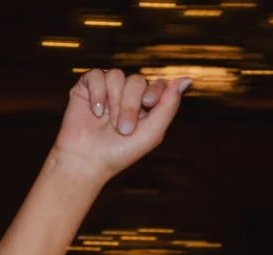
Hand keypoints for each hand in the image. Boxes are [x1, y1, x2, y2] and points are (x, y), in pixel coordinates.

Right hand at [51, 68, 188, 183]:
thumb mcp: (153, 131)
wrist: (86, 162)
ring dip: (114, 101)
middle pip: (137, 80)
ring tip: (107, 122)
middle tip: (123, 127)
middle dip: (131, 104)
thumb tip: (187, 78)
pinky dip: (98, 94)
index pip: (157, 84)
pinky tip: (95, 112)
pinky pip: (97, 75)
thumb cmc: (120, 152)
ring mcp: (107, 90)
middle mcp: (127, 96)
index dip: (154, 91)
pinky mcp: (86, 88)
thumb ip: (170, 105)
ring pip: (117, 76)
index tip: (148, 104)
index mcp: (145, 107)